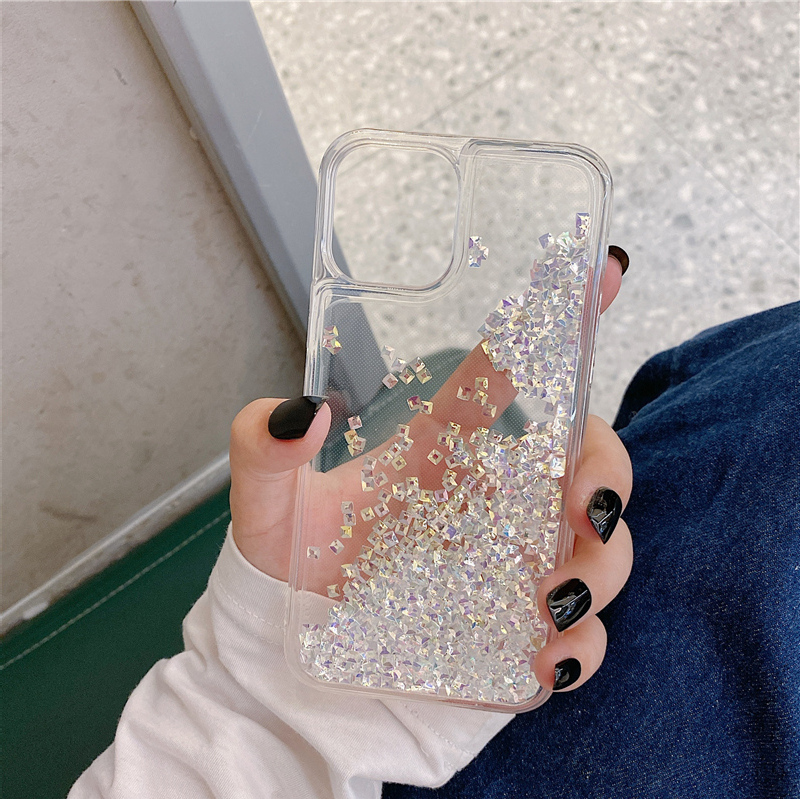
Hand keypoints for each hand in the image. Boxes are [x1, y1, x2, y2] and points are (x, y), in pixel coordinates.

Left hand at [230, 252, 630, 693]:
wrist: (295, 646)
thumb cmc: (292, 560)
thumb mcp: (268, 504)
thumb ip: (264, 451)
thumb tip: (298, 413)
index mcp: (444, 445)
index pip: (511, 368)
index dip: (562, 318)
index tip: (606, 271)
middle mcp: (493, 496)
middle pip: (587, 459)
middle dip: (607, 474)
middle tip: (582, 507)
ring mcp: (513, 563)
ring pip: (602, 548)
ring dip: (599, 569)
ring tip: (549, 603)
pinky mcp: (517, 628)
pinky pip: (583, 634)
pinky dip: (583, 647)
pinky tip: (545, 659)